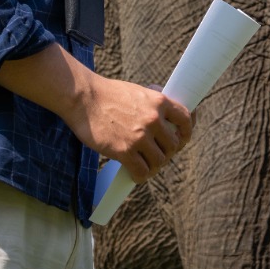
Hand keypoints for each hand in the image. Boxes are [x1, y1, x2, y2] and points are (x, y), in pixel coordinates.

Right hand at [74, 76, 194, 182]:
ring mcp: (139, 136)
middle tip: (156, 155)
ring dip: (153, 166)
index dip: (186, 132)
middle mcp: (153, 119)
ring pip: (159, 161)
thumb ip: (152, 105)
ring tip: (145, 166)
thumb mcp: (137, 92)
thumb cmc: (107, 94)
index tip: (181, 139)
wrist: (83, 98)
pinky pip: (141, 171)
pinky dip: (140, 176)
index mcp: (159, 101)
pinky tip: (135, 175)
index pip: (185, 119)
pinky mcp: (124, 150)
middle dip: (167, 152)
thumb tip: (164, 116)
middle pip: (173, 145)